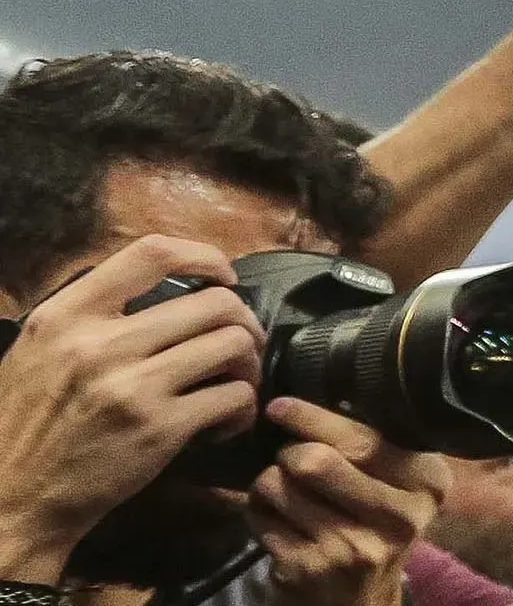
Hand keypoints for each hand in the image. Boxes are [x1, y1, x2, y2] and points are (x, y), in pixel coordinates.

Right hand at [0, 236, 262, 578]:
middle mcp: (99, 344)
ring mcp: (132, 387)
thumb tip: (160, 288)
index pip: (152, 253)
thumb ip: (89, 317)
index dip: (205, 256)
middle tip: (239, 343)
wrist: (9, 501)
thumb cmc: (25, 426)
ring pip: (234, 344)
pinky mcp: (159, 429)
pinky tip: (224, 421)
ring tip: (235, 381)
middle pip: (215, 302)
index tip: (223, 276)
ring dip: (248, 363)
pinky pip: (234, 397)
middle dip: (243, 320)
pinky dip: (243, 407)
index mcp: (65, 316)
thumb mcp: (37, 351)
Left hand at [247, 399, 449, 605]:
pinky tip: (275, 514)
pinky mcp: (305, 571)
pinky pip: (260, 517)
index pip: (364, 442)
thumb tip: (319, 396)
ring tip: (283, 487)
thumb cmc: (379, 522)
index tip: (281, 405)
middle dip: (289, 451)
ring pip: (278, 486)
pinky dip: (257, 508)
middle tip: (290, 454)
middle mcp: (396, 519)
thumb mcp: (402, 484)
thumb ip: (381, 447)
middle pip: (314, 462)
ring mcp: (348, 549)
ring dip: (269, 479)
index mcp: (428, 485)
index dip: (314, 419)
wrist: (362, 598)